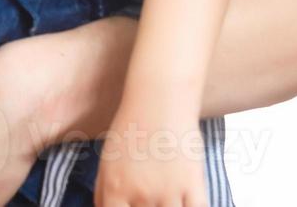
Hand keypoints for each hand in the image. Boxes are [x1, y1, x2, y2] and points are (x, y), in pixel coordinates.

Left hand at [93, 103, 209, 206]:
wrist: (160, 100)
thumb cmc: (131, 128)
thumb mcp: (107, 160)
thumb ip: (103, 193)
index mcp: (115, 188)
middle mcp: (140, 194)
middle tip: (150, 200)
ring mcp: (168, 192)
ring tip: (167, 198)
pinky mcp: (193, 185)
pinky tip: (186, 202)